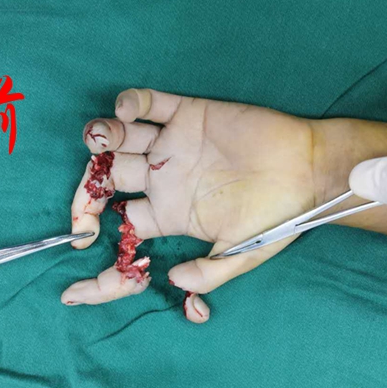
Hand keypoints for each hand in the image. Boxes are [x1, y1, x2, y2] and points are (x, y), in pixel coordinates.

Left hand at [63, 89, 386, 321]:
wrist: (310, 172)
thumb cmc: (277, 216)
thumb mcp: (243, 254)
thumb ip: (209, 273)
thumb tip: (172, 283)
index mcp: (170, 213)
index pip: (121, 225)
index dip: (98, 238)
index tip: (76, 251)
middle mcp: (164, 178)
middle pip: (108, 177)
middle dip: (86, 184)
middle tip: (84, 192)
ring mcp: (173, 145)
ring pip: (120, 138)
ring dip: (101, 137)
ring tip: (101, 139)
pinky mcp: (188, 113)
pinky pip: (149, 103)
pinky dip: (130, 104)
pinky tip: (129, 115)